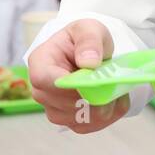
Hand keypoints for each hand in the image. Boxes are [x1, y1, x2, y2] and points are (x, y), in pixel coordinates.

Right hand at [28, 19, 130, 133]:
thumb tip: (88, 62)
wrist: (88, 53)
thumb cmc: (83, 39)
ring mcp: (53, 108)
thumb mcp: (89, 28)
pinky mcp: (68, 121)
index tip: (93, 81)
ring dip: (104, 106)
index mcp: (40, 62)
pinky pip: (89, 125)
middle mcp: (41, 90)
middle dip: (94, 96)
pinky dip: (107, 116)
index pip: (44, 80)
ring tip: (114, 87)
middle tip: (114, 82)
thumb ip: (89, 41)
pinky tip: (113, 99)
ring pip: (80, 118)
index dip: (69, 85)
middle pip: (65, 104)